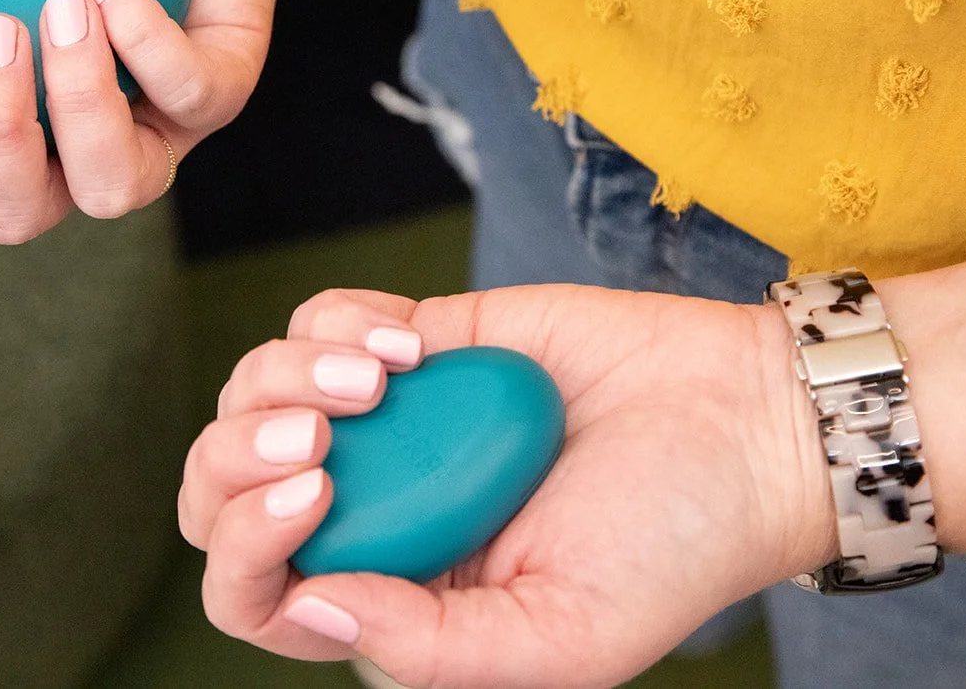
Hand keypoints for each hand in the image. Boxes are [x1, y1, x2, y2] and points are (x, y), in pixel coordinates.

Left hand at [178, 286, 833, 688]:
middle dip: (236, 454)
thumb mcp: (563, 638)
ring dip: (289, 375)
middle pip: (222, 490)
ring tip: (385, 375)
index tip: (314, 491)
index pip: (254, 594)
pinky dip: (339, 320)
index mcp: (393, 599)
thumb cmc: (670, 542)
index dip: (244, 549)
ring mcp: (389, 426)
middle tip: (323, 434)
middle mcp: (375, 512)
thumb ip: (427, 646)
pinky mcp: (416, 345)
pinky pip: (316, 321)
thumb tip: (307, 599)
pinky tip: (412, 342)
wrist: (743, 421)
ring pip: (255, 393)